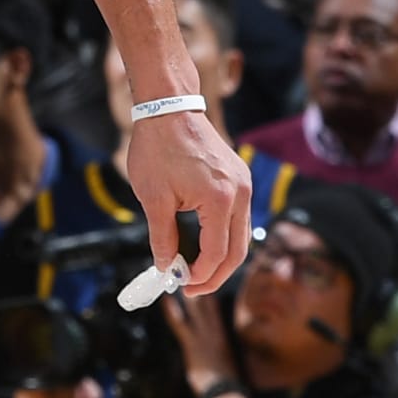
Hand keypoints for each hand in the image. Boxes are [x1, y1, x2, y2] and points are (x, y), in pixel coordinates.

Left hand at [125, 106, 250, 298]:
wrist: (169, 108)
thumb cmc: (157, 148)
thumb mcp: (153, 198)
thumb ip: (163, 237)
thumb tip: (166, 267)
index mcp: (221, 199)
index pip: (217, 253)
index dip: (199, 276)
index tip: (181, 286)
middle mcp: (241, 193)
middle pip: (238, 251)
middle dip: (215, 275)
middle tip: (192, 289)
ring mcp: (244, 184)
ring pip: (241, 236)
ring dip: (221, 258)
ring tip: (196, 272)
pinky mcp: (239, 179)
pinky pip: (238, 218)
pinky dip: (224, 237)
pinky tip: (203, 246)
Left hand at [164, 284, 233, 390]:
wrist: (224, 391)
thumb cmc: (227, 386)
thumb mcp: (225, 369)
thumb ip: (219, 358)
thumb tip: (216, 359)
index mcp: (222, 339)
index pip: (215, 316)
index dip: (210, 302)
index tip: (206, 290)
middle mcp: (214, 334)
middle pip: (206, 308)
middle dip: (200, 291)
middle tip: (193, 274)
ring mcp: (203, 338)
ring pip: (195, 311)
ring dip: (187, 296)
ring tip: (180, 281)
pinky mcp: (192, 344)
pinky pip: (180, 324)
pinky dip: (172, 312)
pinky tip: (166, 301)